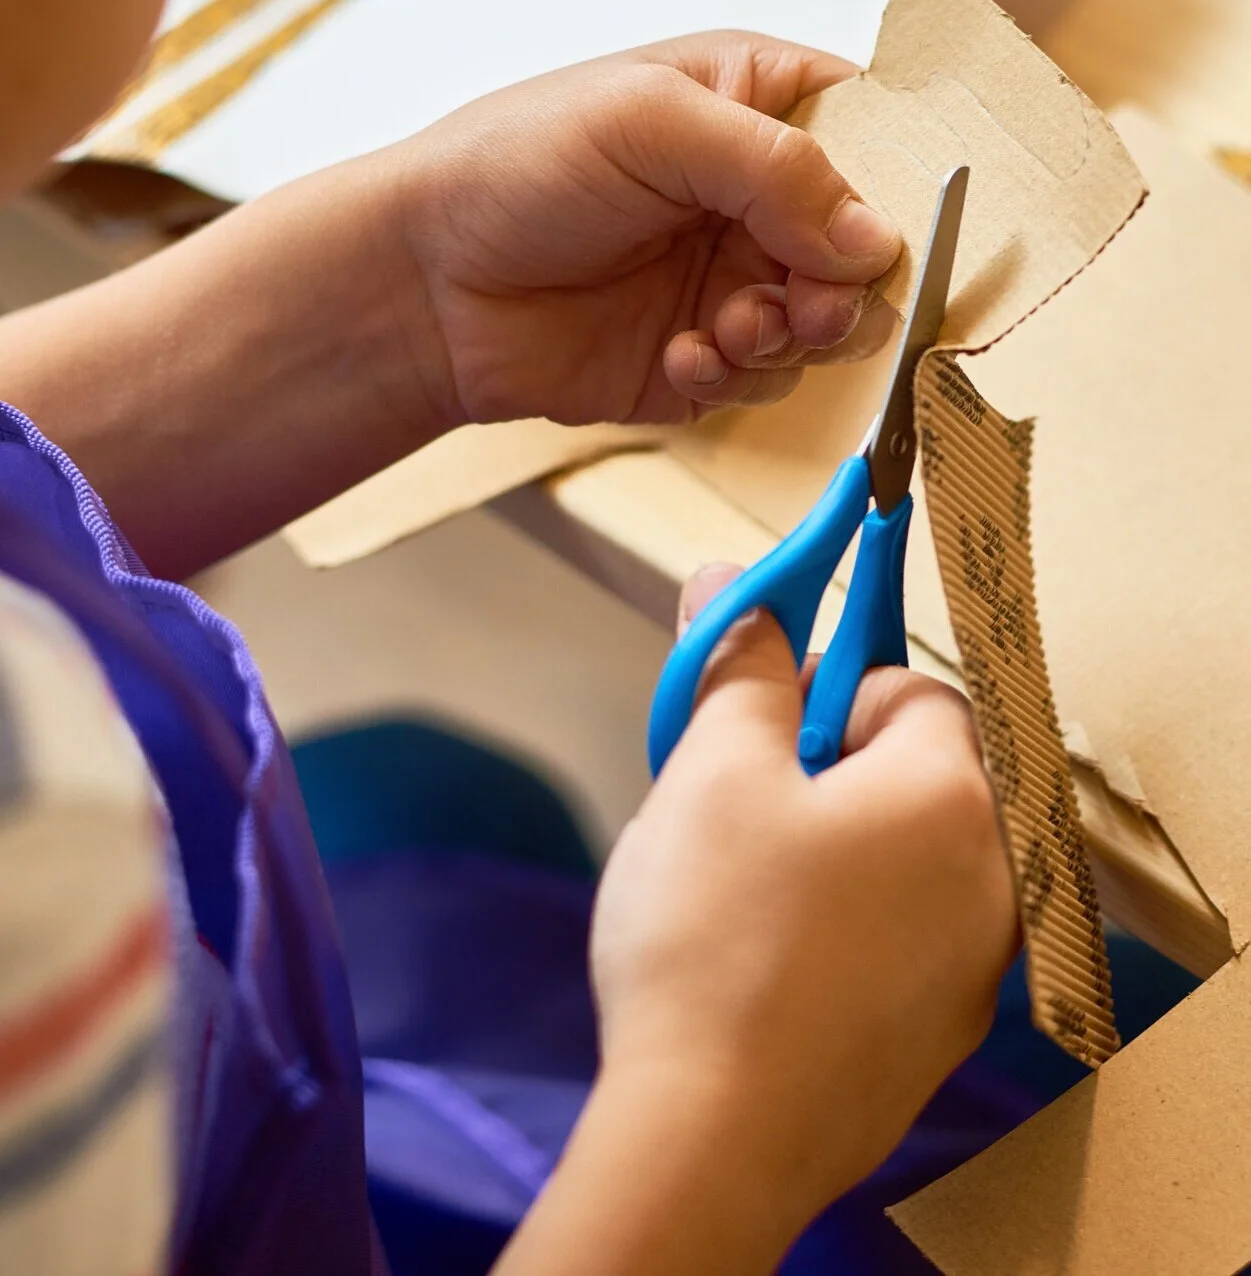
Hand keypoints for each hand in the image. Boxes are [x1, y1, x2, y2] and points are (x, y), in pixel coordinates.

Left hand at [385, 32, 899, 428]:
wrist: (424, 282)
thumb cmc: (518, 164)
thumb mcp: (651, 124)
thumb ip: (776, 169)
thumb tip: (877, 240)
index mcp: (754, 103)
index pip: (874, 132)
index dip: (900, 180)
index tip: (905, 228)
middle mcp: (754, 193)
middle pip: (866, 244)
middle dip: (844, 283)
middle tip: (803, 304)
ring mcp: (730, 274)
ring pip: (826, 321)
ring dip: (788, 334)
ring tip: (725, 326)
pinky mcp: (701, 353)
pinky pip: (765, 378)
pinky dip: (735, 374)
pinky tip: (680, 355)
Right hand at [588, 564, 1017, 1252]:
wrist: (713, 1141)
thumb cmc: (715, 936)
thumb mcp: (713, 772)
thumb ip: (739, 667)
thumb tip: (733, 581)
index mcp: (953, 796)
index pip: (911, 689)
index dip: (825, 689)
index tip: (754, 724)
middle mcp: (994, 878)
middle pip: (913, 774)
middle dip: (821, 768)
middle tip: (733, 802)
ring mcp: (975, 969)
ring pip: (902, 859)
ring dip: (829, 846)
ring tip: (736, 884)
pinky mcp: (937, 1037)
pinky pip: (898, 939)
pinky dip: (842, 925)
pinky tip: (762, 960)